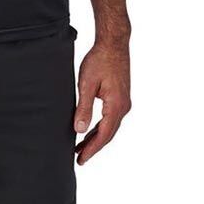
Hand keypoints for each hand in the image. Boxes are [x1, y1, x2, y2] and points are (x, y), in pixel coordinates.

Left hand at [73, 41, 130, 164]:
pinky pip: (111, 118)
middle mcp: (123, 107)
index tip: (81, 159)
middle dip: (93, 147)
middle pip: (108, 134)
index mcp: (116, 106)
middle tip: (79, 158)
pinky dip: (101, 127)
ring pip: (110, 127)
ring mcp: (124, 102)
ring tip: (81, 147)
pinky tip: (90, 130)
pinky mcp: (121, 97)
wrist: (113, 44)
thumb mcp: (87, 84)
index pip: (104, 135)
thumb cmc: (99, 60)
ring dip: (96, 137)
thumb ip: (84, 108)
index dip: (92, 149)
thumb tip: (80, 130)